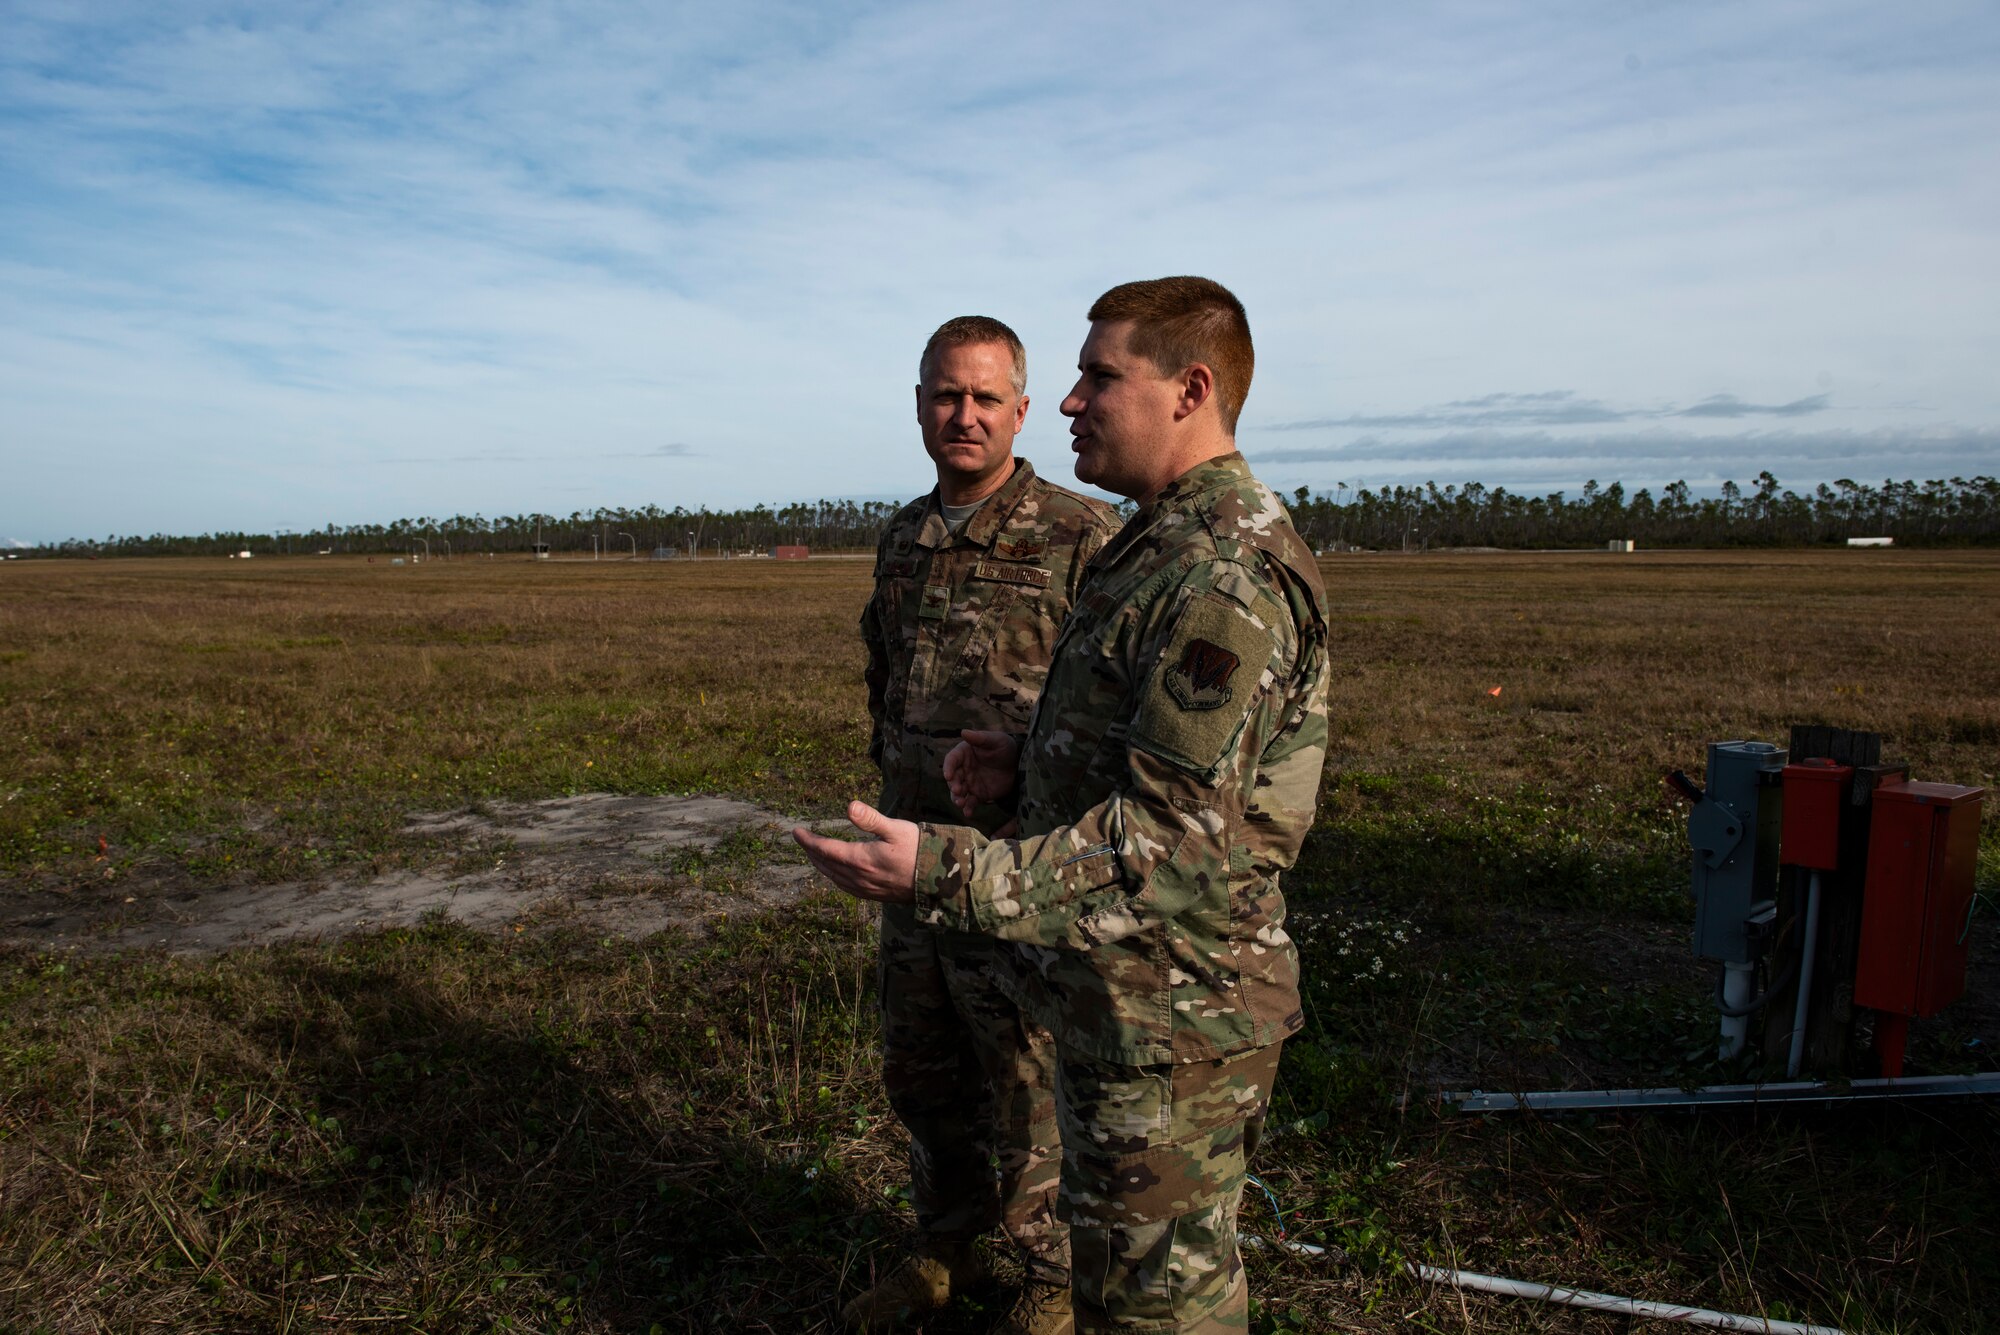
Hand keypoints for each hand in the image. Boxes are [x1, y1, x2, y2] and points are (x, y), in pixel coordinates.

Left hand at [792, 801, 918, 903]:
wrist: (939, 880)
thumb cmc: (919, 850)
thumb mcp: (896, 828)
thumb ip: (871, 819)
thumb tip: (849, 806)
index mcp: (860, 859)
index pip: (825, 849)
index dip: (808, 840)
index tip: (795, 832)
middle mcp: (858, 877)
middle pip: (825, 864)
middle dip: (811, 852)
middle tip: (801, 840)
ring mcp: (865, 888)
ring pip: (833, 877)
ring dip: (820, 865)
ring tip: (814, 854)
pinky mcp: (873, 895)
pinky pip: (845, 886)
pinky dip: (834, 877)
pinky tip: (836, 873)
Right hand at [943, 729, 1019, 818]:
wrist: (1019, 765)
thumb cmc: (1005, 748)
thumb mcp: (996, 740)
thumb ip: (980, 737)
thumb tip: (963, 732)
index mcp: (964, 754)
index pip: (951, 760)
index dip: (948, 767)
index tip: (948, 775)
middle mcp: (963, 769)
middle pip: (953, 778)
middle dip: (953, 785)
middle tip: (958, 790)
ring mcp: (969, 783)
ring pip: (958, 792)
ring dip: (957, 798)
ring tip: (961, 803)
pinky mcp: (978, 795)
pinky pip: (970, 802)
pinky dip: (967, 808)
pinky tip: (968, 813)